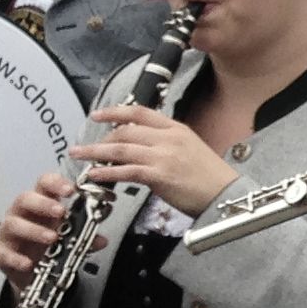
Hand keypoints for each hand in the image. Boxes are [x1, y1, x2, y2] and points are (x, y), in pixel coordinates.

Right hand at [0, 172, 74, 278]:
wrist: (33, 274)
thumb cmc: (50, 246)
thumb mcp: (69, 240)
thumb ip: (84, 237)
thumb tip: (101, 240)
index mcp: (41, 204)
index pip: (44, 184)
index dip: (55, 183)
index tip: (71, 189)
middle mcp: (21, 214)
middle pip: (25, 198)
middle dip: (43, 203)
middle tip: (61, 212)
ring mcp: (8, 232)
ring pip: (12, 223)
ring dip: (33, 230)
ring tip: (52, 238)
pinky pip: (2, 252)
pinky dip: (15, 258)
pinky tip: (28, 264)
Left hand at [73, 104, 238, 216]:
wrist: (227, 195)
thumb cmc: (211, 178)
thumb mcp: (190, 150)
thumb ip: (167, 145)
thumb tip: (142, 148)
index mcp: (177, 129)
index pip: (140, 112)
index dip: (115, 111)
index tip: (98, 114)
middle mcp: (169, 138)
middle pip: (126, 130)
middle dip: (101, 138)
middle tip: (86, 147)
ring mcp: (164, 156)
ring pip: (120, 149)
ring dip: (95, 152)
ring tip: (79, 155)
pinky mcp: (160, 175)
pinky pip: (125, 171)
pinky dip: (106, 172)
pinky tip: (94, 175)